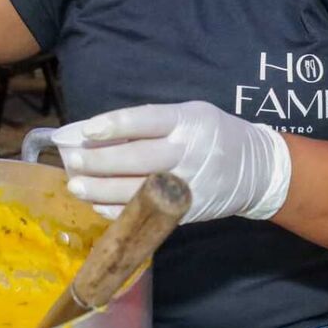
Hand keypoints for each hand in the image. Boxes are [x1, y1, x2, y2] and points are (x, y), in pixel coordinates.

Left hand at [55, 101, 290, 223]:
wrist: (255, 169)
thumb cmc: (213, 133)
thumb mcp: (190, 114)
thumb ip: (151, 123)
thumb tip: (100, 132)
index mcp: (187, 122)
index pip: (146, 121)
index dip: (115, 125)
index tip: (87, 131)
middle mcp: (186, 152)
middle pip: (137, 158)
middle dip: (100, 162)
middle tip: (72, 162)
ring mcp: (186, 184)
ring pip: (138, 190)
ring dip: (102, 190)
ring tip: (75, 186)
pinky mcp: (185, 210)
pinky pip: (146, 213)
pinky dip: (119, 211)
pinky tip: (97, 204)